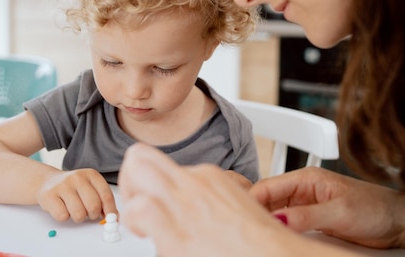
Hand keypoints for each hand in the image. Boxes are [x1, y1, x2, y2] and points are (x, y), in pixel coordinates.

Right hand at [37, 169, 117, 222]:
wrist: (48, 181)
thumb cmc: (74, 188)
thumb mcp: (90, 188)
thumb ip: (103, 200)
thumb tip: (115, 217)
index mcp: (91, 175)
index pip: (106, 195)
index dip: (110, 210)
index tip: (111, 218)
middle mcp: (78, 177)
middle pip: (93, 206)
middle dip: (93, 215)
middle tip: (89, 214)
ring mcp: (62, 185)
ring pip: (79, 214)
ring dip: (79, 218)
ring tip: (75, 210)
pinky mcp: (49, 195)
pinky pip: (63, 216)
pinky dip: (65, 217)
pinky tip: (63, 208)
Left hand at [118, 143, 299, 256]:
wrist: (275, 255)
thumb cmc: (259, 243)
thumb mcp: (234, 209)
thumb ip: (210, 204)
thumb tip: (196, 218)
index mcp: (210, 176)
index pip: (164, 168)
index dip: (153, 189)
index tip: (158, 207)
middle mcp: (194, 182)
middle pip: (141, 158)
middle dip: (130, 179)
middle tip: (137, 207)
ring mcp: (185, 202)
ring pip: (135, 171)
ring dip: (129, 198)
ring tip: (140, 224)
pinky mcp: (176, 230)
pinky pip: (137, 210)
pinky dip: (134, 223)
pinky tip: (146, 237)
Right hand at [250, 167, 403, 248]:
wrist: (400, 223)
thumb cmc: (376, 209)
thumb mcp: (339, 213)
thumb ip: (307, 216)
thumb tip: (278, 219)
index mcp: (307, 178)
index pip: (268, 186)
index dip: (251, 200)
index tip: (240, 217)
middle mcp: (304, 190)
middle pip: (268, 200)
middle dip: (256, 213)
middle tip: (245, 229)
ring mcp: (308, 207)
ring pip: (276, 213)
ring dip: (267, 223)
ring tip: (258, 235)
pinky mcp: (314, 222)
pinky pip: (289, 225)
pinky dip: (280, 232)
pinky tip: (276, 239)